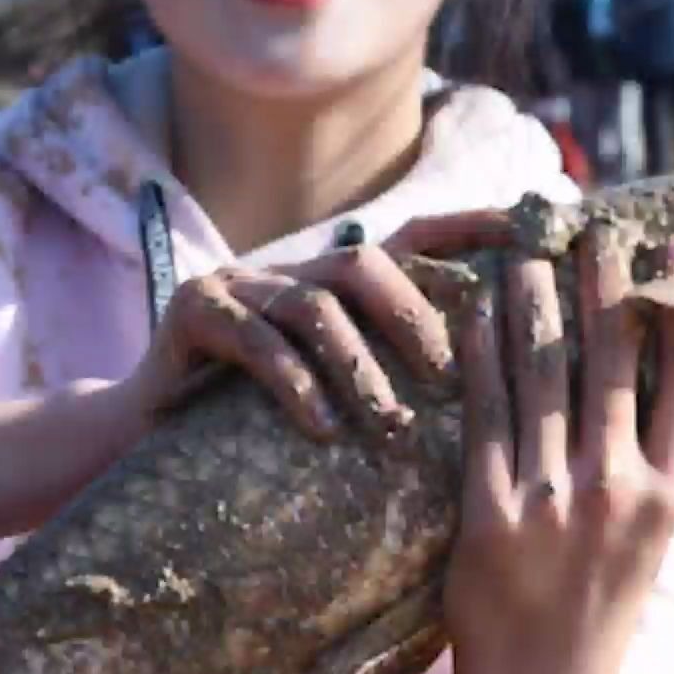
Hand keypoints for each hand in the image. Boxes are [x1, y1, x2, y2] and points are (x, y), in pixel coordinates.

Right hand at [116, 211, 511, 441]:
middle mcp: (287, 271)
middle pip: (366, 264)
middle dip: (415, 316)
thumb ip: (393, 377)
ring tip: (390, 425)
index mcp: (330, 283)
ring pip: (317, 307)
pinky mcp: (193, 312)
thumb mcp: (333, 399)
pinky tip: (324, 431)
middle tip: (448, 377)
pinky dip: (298, 388)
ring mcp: (237, 285)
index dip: (473, 229)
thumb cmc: (249, 432)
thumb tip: (491, 390)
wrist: (137, 443)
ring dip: (361, 369)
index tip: (535, 236)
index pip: (413, 238)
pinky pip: (258, 343)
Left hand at [439, 224, 673, 673]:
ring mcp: (551, 500)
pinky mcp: (491, 513)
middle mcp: (616, 491)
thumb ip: (652, 470)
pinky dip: (482, 359)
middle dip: (606, 288)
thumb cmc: (597, 606)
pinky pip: (486, 417)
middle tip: (599, 228)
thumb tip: (664, 391)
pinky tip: (476, 315)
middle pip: (612, 365)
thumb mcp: (648, 542)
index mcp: (667, 496)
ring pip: (544, 379)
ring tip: (531, 253)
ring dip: (537, 307)